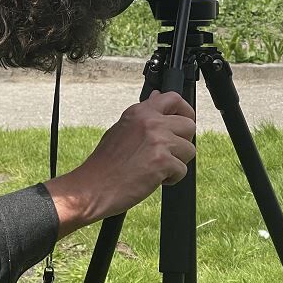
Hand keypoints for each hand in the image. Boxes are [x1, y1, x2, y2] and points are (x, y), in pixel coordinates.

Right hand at [43, 90, 195, 238]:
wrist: (93, 186)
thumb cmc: (105, 162)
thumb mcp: (123, 128)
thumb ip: (144, 114)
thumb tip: (158, 96)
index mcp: (140, 111)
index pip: (174, 98)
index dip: (184, 111)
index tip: (182, 124)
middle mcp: (150, 121)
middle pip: (189, 125)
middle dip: (182, 142)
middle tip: (167, 154)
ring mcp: (157, 140)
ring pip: (189, 149)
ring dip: (177, 162)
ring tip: (156, 168)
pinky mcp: (162, 161)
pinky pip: (182, 170)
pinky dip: (171, 179)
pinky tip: (153, 179)